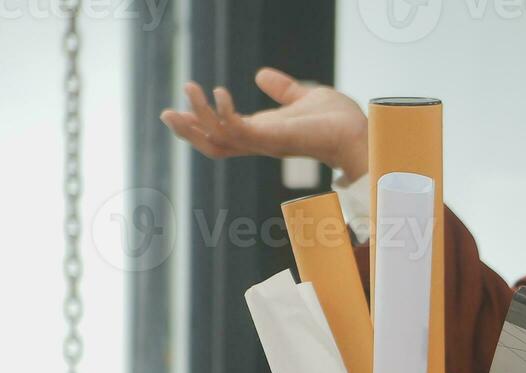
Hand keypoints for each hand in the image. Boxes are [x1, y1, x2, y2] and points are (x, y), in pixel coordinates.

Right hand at [160, 68, 368, 180]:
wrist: (359, 131)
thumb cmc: (337, 121)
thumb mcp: (303, 97)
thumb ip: (282, 90)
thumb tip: (261, 75)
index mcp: (263, 133)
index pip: (223, 134)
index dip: (199, 124)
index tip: (176, 109)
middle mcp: (261, 142)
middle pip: (213, 144)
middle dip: (187, 131)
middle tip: (166, 112)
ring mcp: (266, 143)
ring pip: (219, 139)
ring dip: (199, 116)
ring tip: (189, 88)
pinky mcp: (274, 139)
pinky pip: (240, 131)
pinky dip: (225, 115)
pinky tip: (220, 94)